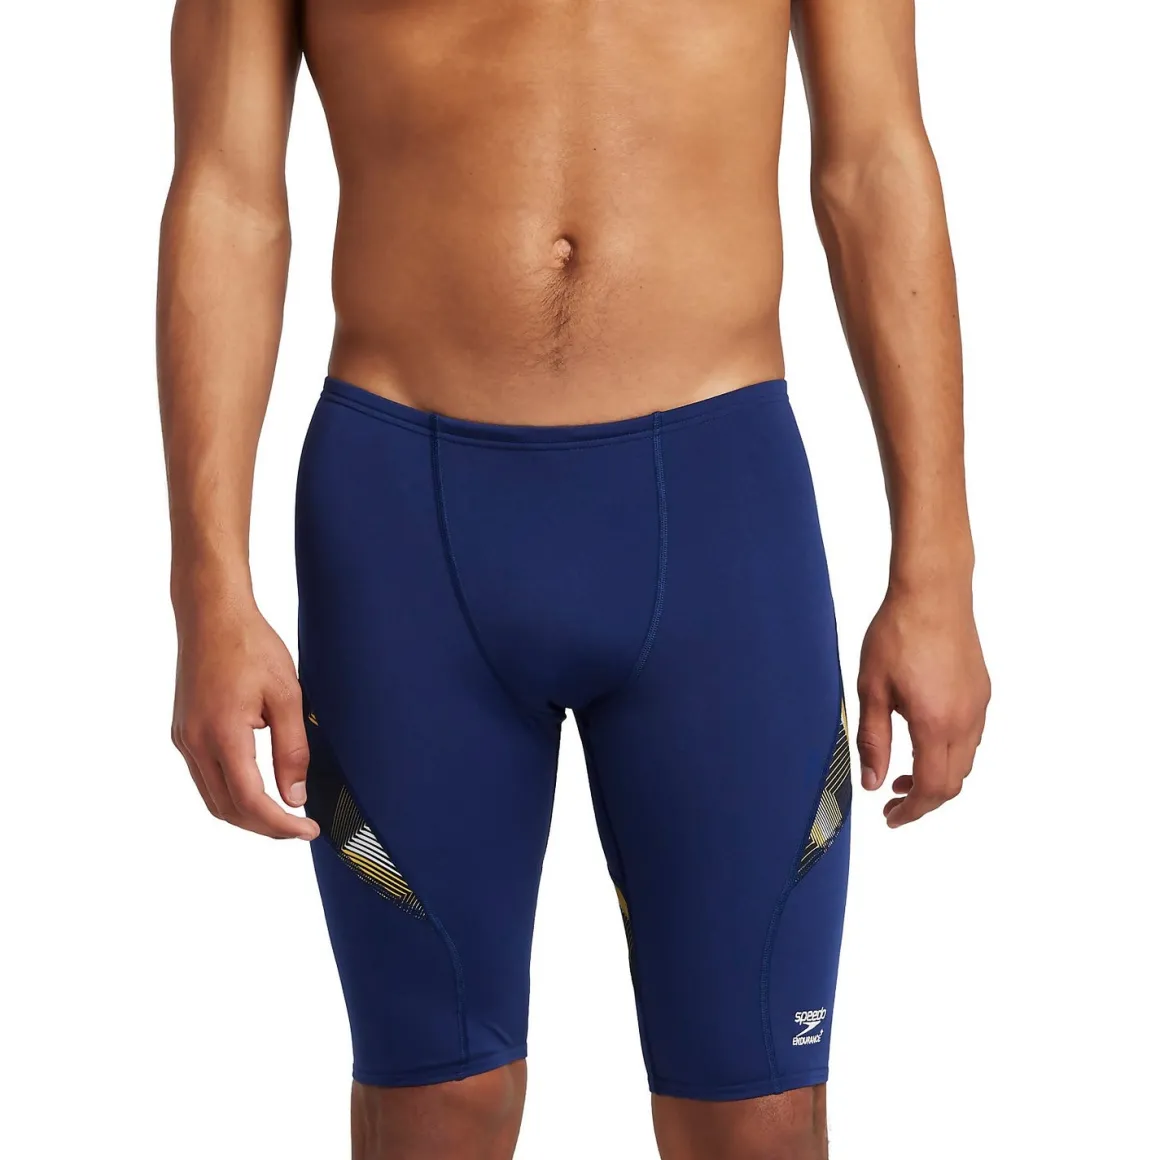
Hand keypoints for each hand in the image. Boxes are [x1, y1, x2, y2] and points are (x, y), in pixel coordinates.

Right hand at [171, 595, 318, 839]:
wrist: (211, 615)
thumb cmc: (252, 647)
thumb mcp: (287, 695)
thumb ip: (292, 750)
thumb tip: (295, 797)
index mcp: (222, 734)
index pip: (251, 801)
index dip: (281, 824)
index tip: (309, 831)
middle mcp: (195, 743)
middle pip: (227, 808)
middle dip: (265, 827)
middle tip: (300, 827)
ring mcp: (183, 739)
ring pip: (212, 798)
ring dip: (246, 814)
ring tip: (283, 815)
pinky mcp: (182, 732)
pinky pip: (204, 778)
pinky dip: (230, 794)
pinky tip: (257, 789)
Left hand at [856, 582, 989, 826]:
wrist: (933, 592)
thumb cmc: (897, 633)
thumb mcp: (872, 689)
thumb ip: (873, 740)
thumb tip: (872, 783)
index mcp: (936, 722)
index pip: (933, 787)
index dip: (912, 811)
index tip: (891, 818)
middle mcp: (966, 719)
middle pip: (954, 781)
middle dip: (924, 800)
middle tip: (892, 801)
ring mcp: (979, 705)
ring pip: (966, 761)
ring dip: (938, 776)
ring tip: (903, 773)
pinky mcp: (982, 691)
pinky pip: (972, 736)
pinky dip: (949, 753)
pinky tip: (923, 740)